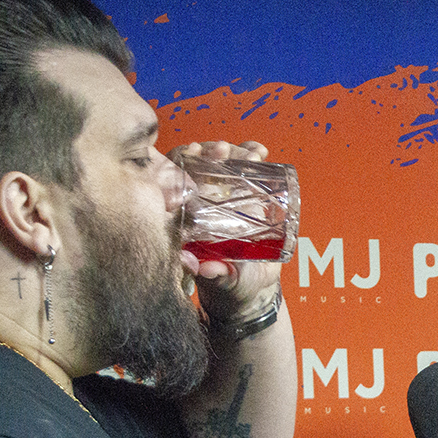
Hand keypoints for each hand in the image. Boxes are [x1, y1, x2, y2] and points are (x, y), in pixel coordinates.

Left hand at [167, 140, 279, 318]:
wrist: (253, 287)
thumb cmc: (230, 284)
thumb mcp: (222, 280)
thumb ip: (213, 274)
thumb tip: (203, 268)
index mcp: (189, 219)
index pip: (176, 180)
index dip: (181, 163)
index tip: (194, 153)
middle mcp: (205, 203)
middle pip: (200, 165)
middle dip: (211, 152)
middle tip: (224, 150)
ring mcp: (227, 198)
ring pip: (225, 165)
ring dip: (236, 152)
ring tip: (251, 153)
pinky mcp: (249, 197)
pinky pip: (248, 173)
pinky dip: (253, 157)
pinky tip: (260, 152)